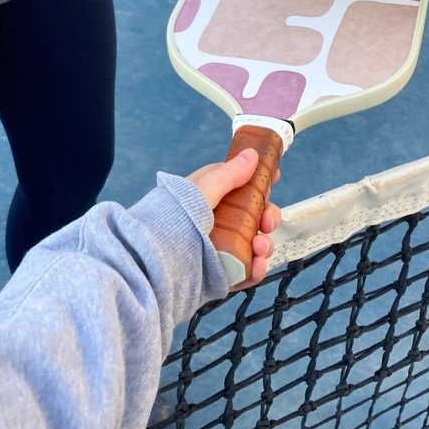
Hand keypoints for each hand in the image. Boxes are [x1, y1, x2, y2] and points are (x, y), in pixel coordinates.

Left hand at [186, 148, 280, 289]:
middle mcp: (216, 222)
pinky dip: (256, 269)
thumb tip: (252, 154)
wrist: (153, 265)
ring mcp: (220, 249)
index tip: (275, 176)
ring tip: (260, 249)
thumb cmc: (174, 220)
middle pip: (253, 216)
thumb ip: (228, 175)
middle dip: (267, 216)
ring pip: (254, 243)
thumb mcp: (202, 191)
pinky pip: (246, 271)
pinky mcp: (221, 274)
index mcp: (209, 198)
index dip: (259, 181)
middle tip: (268, 223)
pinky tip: (256, 266)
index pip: (239, 184)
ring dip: (265, 244)